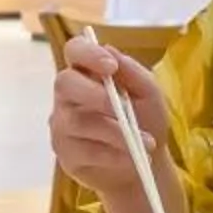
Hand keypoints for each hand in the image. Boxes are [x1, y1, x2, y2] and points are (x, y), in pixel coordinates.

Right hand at [49, 34, 177, 212]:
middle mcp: (69, 95)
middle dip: (96, 95)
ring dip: (116, 132)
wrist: (146, 163)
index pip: (75, 50)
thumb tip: (111, 52)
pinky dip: (113, 154)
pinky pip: (84, 151)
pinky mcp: (65, 153)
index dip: (87, 53)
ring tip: (146, 143)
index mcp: (88, 72)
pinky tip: (132, 157)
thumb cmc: (145, 120)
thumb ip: (133, 72)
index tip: (110, 66)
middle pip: (64, 83)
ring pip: (78, 122)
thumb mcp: (149, 94)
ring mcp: (63, 125)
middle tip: (122, 106)